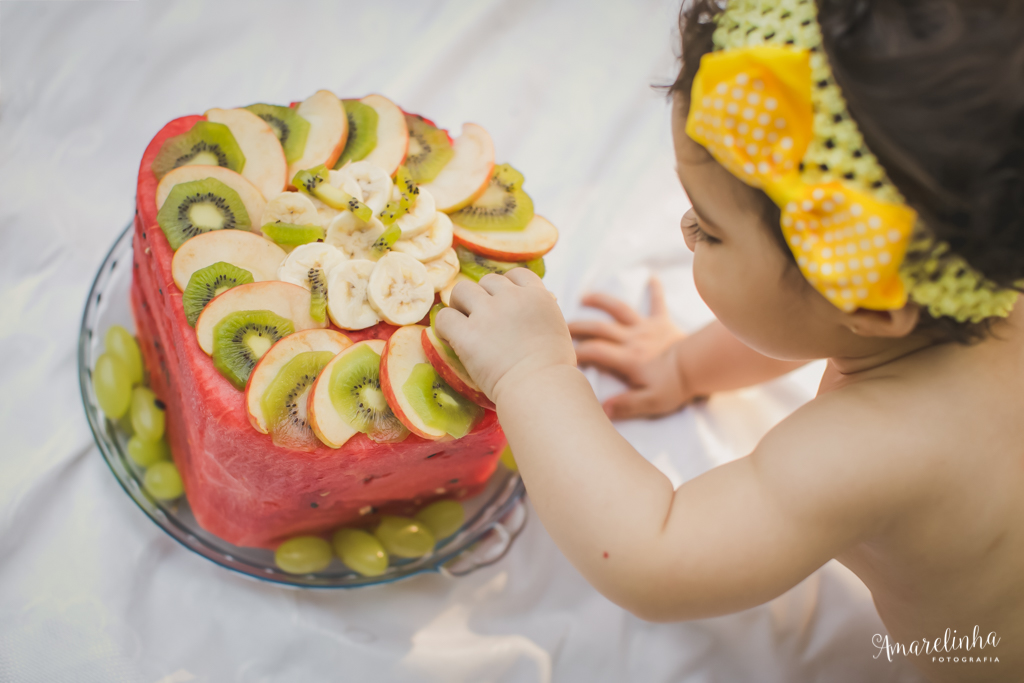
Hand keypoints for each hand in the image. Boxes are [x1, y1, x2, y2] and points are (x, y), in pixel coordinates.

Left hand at [435, 268, 576, 403]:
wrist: (540, 388)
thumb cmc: (555, 370)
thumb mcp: (559, 331)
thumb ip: (544, 314)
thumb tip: (541, 305)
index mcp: (537, 296)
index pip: (516, 274)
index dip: (505, 286)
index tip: (501, 302)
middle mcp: (512, 297)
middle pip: (487, 281)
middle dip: (483, 297)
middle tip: (480, 319)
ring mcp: (488, 313)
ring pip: (461, 290)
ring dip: (460, 305)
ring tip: (462, 324)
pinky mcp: (467, 333)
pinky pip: (444, 317)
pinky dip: (444, 326)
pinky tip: (451, 338)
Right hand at [568, 276, 693, 419]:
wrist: (701, 367)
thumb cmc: (675, 387)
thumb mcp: (651, 403)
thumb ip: (626, 405)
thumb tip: (603, 409)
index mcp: (627, 359)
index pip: (595, 351)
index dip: (576, 352)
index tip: (562, 354)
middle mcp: (632, 339)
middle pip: (600, 328)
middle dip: (578, 326)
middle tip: (560, 326)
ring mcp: (646, 328)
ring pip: (619, 310)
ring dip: (601, 301)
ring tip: (584, 296)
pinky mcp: (662, 322)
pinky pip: (658, 303)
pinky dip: (655, 290)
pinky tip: (652, 277)